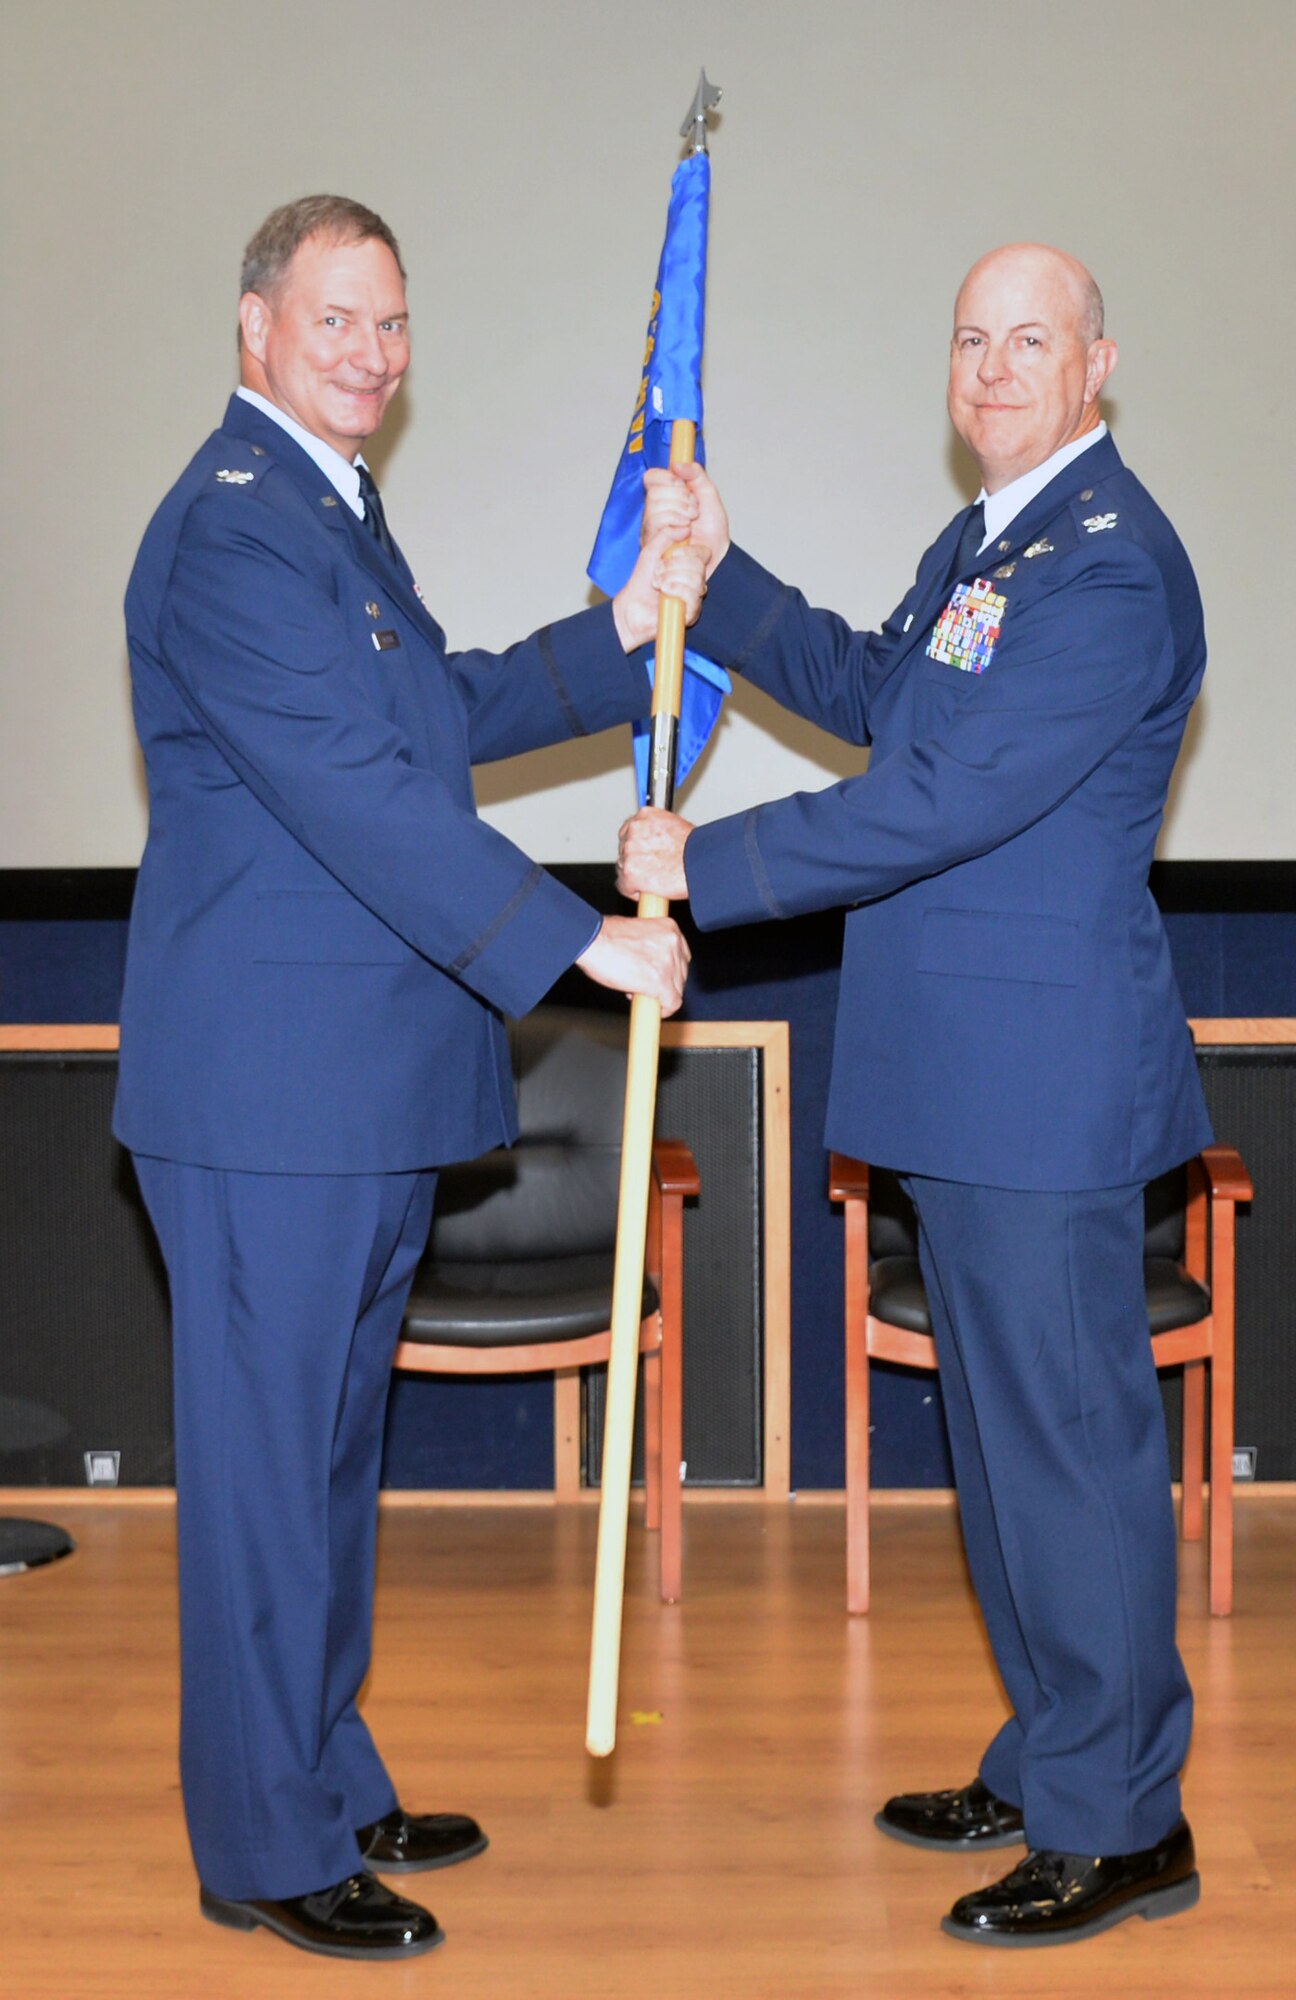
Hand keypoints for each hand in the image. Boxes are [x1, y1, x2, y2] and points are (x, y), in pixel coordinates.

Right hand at [576, 914, 690, 1014]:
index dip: (669, 968)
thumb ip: (651, 945)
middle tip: (644, 984)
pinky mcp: (661, 982)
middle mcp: (674, 944)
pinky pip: (672, 1003)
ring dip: (661, 995)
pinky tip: (654, 1009)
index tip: (658, 974)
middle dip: (666, 982)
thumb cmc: (606, 935)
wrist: (593, 941)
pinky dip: (664, 1010)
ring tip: (639, 992)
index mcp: (670, 928)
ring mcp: (669, 964)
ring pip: (677, 989)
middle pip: (681, 973)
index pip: (681, 955)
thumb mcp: (638, 931)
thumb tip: (651, 963)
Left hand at [612, 529, 710, 650]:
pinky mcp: (692, 612)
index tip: (672, 553)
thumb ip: (666, 535)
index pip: (704, 553)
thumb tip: (686, 528)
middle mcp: (695, 580)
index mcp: (689, 565)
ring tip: (657, 582)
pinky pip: (693, 596)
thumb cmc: (642, 581)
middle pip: (699, 566)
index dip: (689, 550)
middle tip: (658, 570)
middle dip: (675, 566)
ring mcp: (695, 597)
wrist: (632, 607)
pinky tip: (664, 592)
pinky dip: (676, 590)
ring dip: (672, 578)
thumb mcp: (651, 551)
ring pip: (697, 580)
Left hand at [617, 807, 693, 902]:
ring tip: (656, 878)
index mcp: (644, 815)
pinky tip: (651, 889)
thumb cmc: (696, 849)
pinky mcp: (630, 872)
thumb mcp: (676, 826)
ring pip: (622, 868)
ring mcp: (630, 851)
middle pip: (623, 850)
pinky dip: (634, 891)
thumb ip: (656, 831)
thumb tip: (652, 841)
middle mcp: (634, 830)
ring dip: (635, 876)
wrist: (702, 864)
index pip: (628, 831)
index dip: (637, 847)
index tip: (644, 854)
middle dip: (635, 861)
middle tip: (654, 868)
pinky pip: (624, 886)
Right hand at [641, 463, 730, 576]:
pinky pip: (658, 526)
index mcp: (664, 496)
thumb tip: (677, 464)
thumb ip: (696, 474)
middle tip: (693, 510)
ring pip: (654, 509)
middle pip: (654, 493)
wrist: (716, 553)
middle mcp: (653, 511)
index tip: (682, 485)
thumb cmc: (711, 528)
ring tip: (690, 522)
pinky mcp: (652, 544)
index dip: (666, 478)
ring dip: (680, 513)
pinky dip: (676, 526)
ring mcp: (651, 528)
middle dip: (680, 499)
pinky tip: (685, 533)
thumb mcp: (708, 494)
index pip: (651, 477)